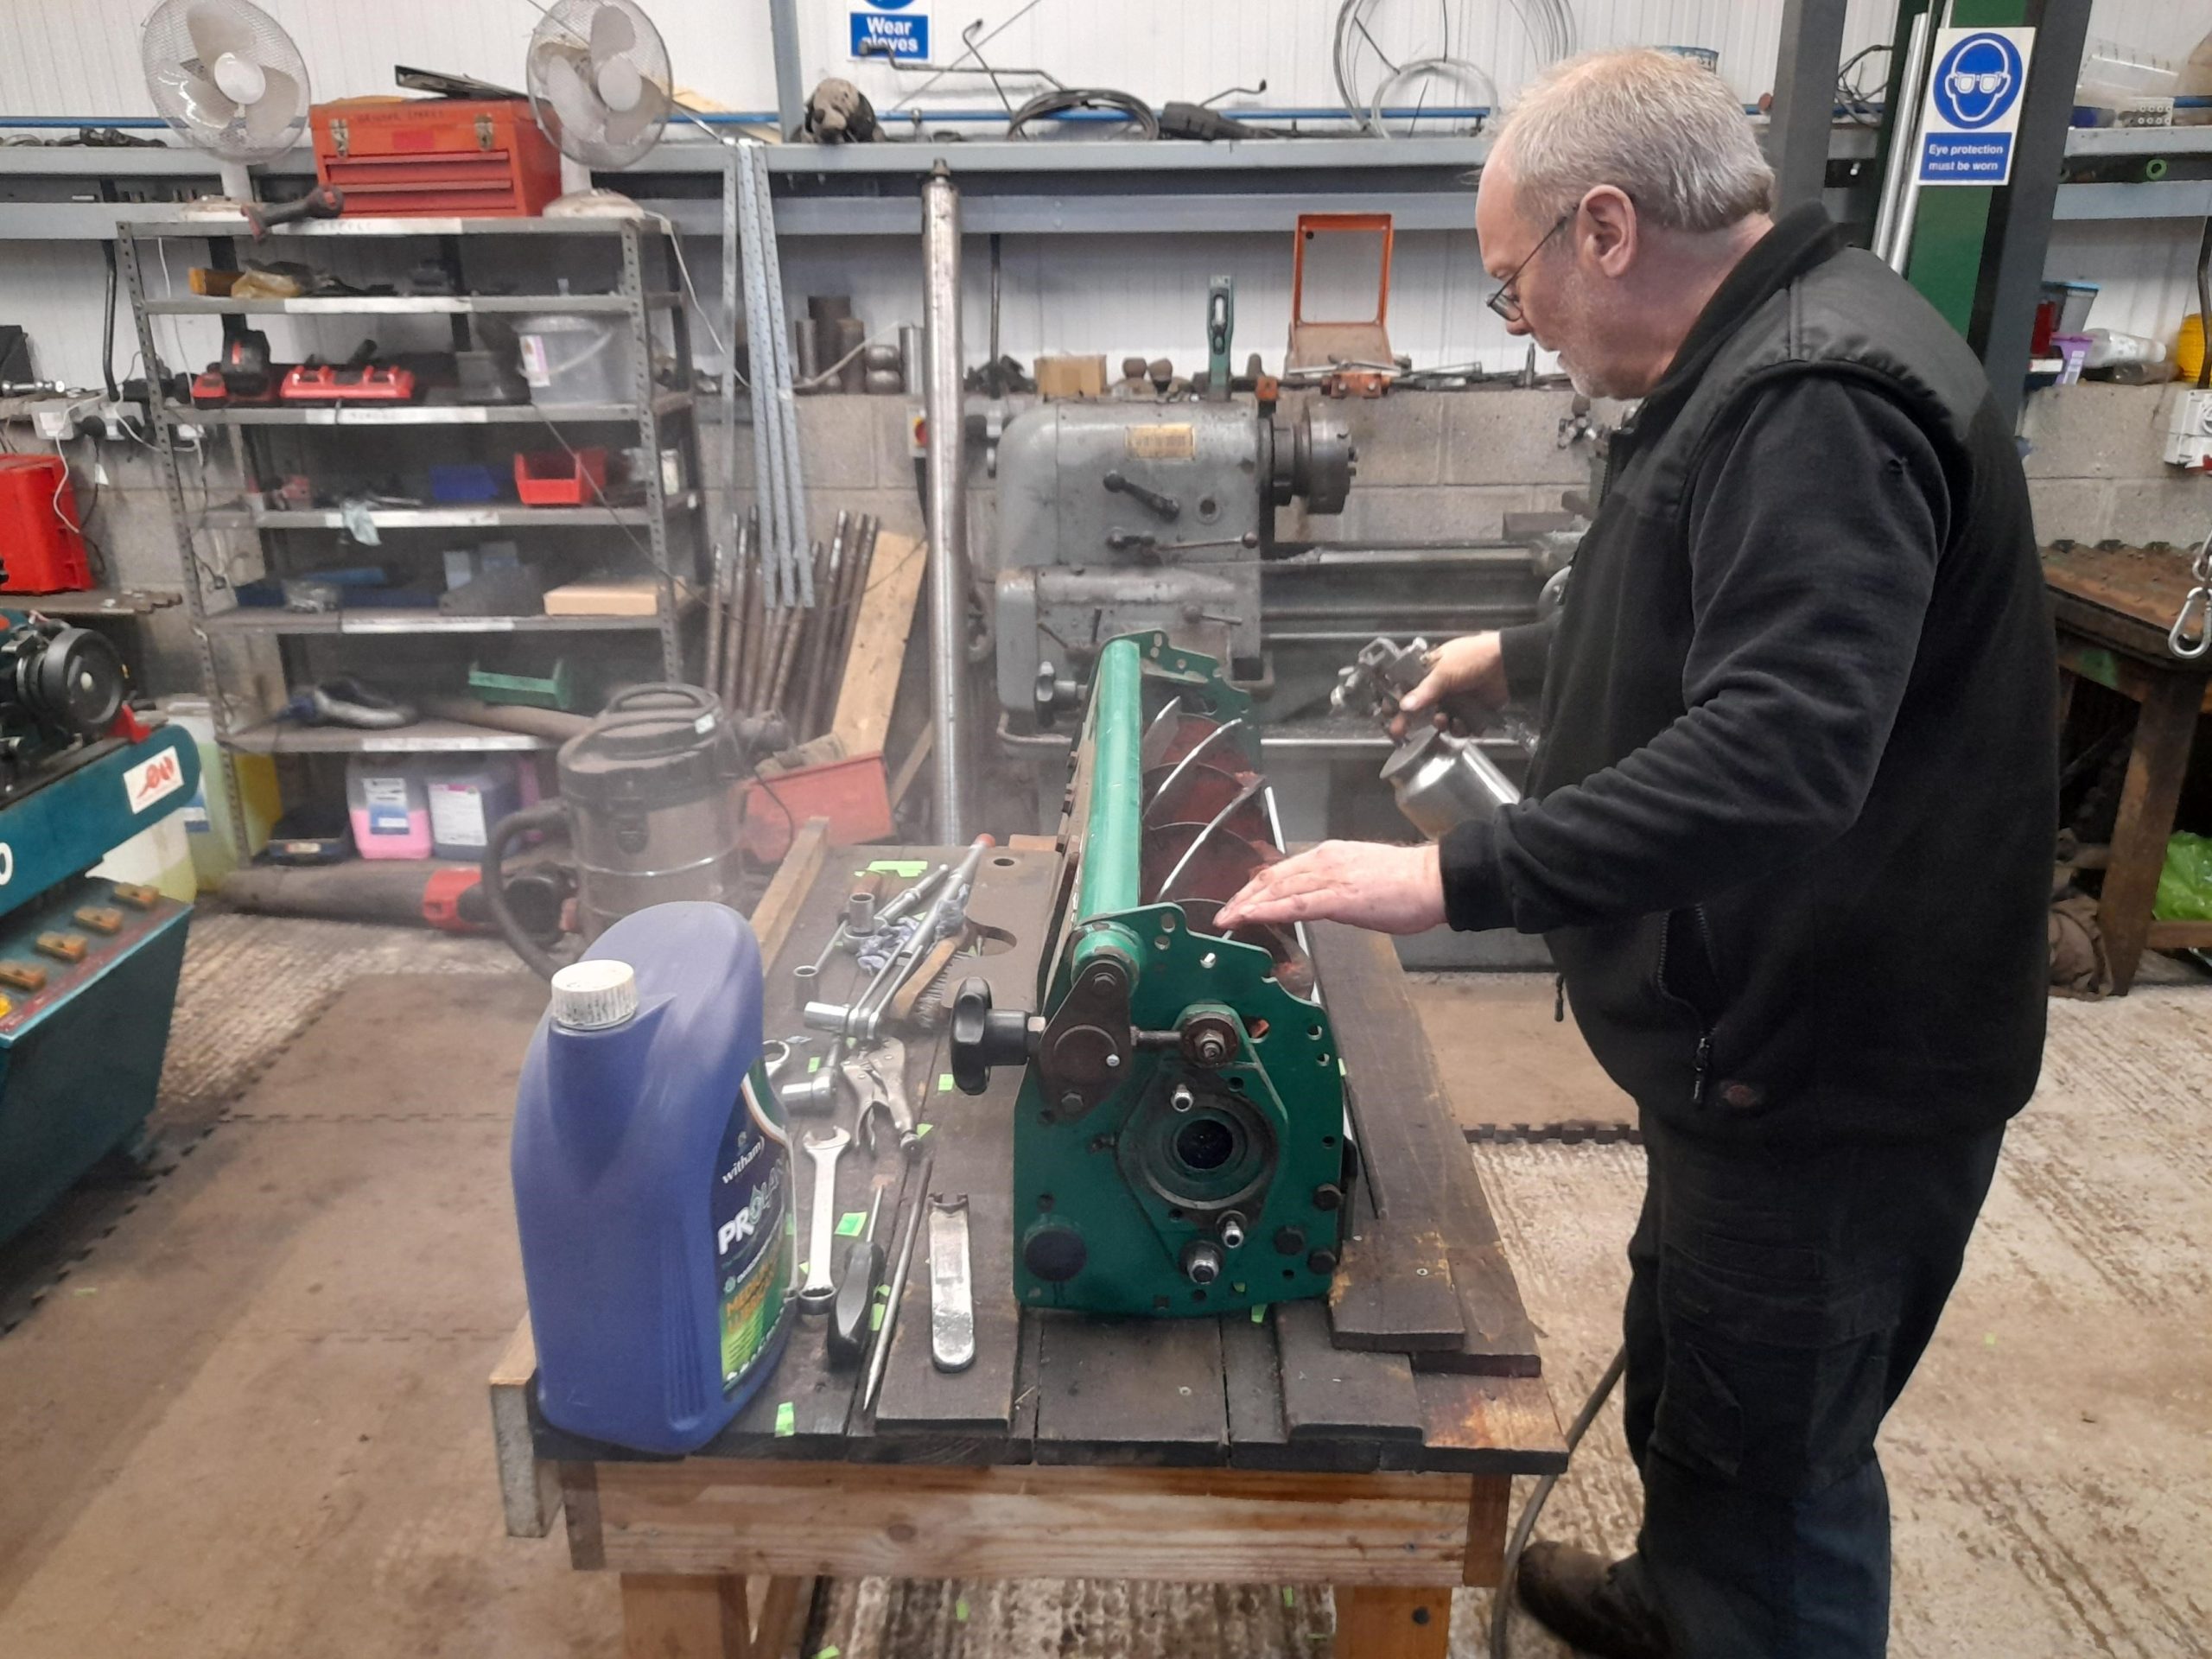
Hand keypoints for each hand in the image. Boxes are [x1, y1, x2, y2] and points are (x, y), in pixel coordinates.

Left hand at [1214, 840, 1444, 935]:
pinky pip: (1296, 904)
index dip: (1255, 887)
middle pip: (1272, 878)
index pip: (1281, 870)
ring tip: (1227, 919)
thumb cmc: (1406, 882)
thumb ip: (1336, 886)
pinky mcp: (1340, 898)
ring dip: (1248, 905)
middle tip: (1223, 914)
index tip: (1238, 901)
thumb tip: (1321, 900)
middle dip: (1243, 897)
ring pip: (1278, 890)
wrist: (1433, 879)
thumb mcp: (1361, 876)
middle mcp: (1323, 861)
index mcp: (1329, 855)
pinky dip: (1269, 910)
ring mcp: (1330, 878)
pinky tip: (1250, 917)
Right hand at [1391, 632, 1507, 739]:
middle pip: (1422, 708)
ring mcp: (1458, 700)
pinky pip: (1462, 726)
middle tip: (1400, 733)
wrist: (1507, 663)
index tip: (1389, 714)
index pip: (1408, 688)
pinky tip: (1462, 725)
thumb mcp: (1443, 672)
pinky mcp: (1473, 711)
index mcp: (1430, 671)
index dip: (1398, 701)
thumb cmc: (1471, 659)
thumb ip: (1424, 691)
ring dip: (1440, 724)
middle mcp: (1442, 687)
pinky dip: (1461, 729)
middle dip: (1414, 720)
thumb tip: (1403, 707)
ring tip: (1444, 721)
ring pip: (1441, 720)